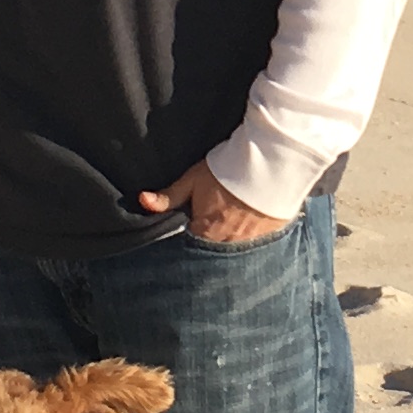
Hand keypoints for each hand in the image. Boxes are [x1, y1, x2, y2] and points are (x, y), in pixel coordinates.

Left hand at [139, 160, 290, 246]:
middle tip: (212, 224)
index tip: (190, 226)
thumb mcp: (192, 180)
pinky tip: (250, 224)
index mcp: (205, 232)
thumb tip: (142, 201)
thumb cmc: (226, 170)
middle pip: (212, 249)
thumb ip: (169, 196)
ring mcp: (250, 242)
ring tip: (231, 223)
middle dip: (209, 240)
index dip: (188, 235)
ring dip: (229, 239)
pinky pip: (256, 243)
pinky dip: (251, 236)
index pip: (189, 245)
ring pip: (234, 247)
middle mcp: (227, 243)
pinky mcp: (270, 235)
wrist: (268, 164)